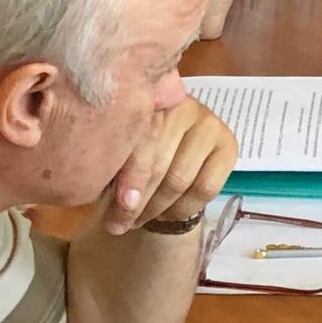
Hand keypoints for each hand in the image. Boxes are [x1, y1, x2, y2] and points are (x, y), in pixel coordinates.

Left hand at [101, 98, 237, 236]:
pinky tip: (166, 213)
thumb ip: (111, 160)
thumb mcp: (120, 147)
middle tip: (117, 225)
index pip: (142, 140)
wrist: (174, 144)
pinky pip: (205, 188)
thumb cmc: (137, 145)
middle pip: (159, 164)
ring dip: (155, 210)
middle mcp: (183, 105)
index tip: (116, 208)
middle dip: (136, 203)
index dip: (130, 177)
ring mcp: (209, 124)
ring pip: (179, 180)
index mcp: (150, 97)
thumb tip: (93, 188)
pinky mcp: (228, 145)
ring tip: (137, 222)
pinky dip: (182, 208)